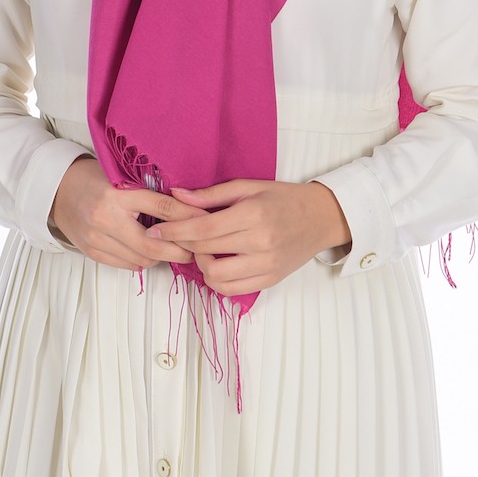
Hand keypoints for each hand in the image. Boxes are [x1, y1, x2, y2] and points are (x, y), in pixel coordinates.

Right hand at [50, 157, 207, 271]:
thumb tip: (185, 206)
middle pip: (154, 244)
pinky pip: (127, 265)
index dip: (188, 217)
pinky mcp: (92, 252)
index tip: (206, 221)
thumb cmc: (94, 178)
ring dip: (161, 256)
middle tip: (196, 248)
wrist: (58, 190)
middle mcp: (106, 218)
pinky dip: (142, 260)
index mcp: (117, 193)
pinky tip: (149, 251)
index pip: (161, 207)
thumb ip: (148, 191)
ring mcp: (97, 238)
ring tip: (175, 248)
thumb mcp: (121, 177)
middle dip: (179, 249)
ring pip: (142, 258)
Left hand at [145, 179, 350, 295]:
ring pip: (217, 278)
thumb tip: (177, 196)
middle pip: (207, 252)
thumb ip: (212, 194)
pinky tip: (216, 263)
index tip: (156, 228)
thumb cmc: (283, 197)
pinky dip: (217, 280)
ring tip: (201, 250)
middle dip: (182, 245)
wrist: (321, 218)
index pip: (204, 229)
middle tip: (175, 235)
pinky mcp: (270, 280)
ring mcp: (267, 265)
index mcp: (254, 214)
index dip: (175, 230)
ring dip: (200, 265)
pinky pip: (232, 290)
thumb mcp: (249, 186)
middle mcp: (261, 242)